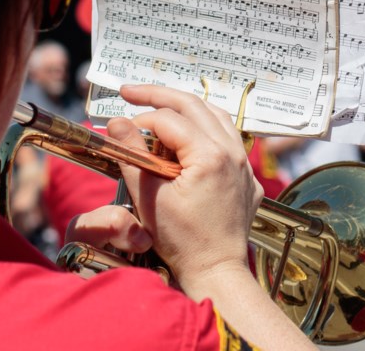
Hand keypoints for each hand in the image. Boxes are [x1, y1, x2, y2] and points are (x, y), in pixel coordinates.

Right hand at [108, 85, 263, 290]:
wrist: (216, 271)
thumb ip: (132, 155)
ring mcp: (245, 164)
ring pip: (216, 117)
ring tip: (159, 104)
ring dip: (187, 107)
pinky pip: (230, 139)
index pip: (168, 120)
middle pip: (195, 106)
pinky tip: (190, 133)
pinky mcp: (248, 178)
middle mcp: (233, 153)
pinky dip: (207, 128)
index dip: (139, 120)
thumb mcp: (149, 196)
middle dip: (159, 95)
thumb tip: (116, 123)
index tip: (120, 128)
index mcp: (210, 156)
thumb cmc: (182, 240)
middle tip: (129, 92)